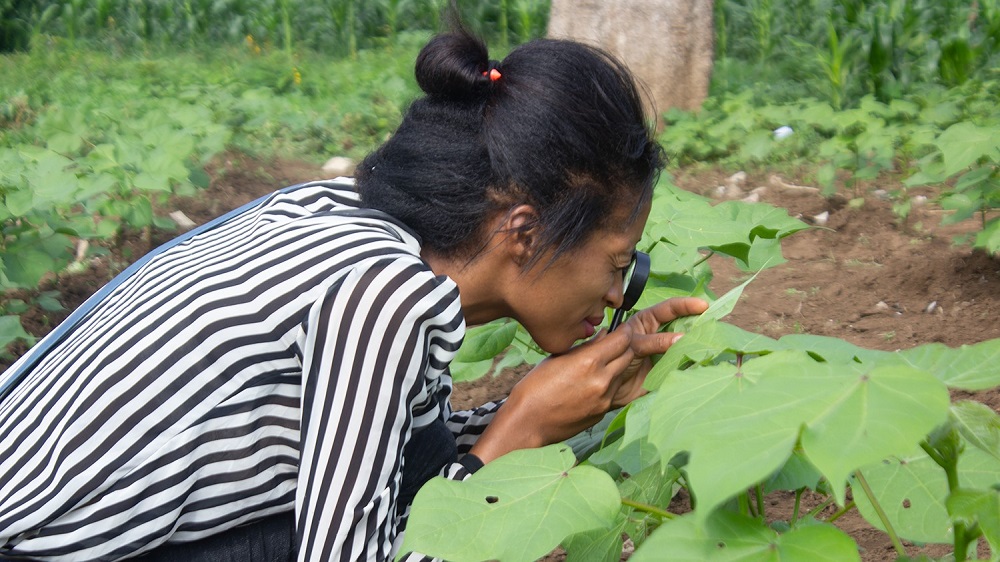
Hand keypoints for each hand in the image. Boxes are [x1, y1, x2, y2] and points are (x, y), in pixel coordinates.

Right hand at [468, 297, 707, 463]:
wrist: (526, 424)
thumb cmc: (534, 389)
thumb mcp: (558, 359)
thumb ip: (585, 349)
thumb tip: (605, 339)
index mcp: (587, 360)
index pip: (624, 338)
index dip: (637, 330)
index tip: (647, 324)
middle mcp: (601, 379)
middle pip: (634, 354)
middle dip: (650, 343)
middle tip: (677, 335)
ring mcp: (605, 398)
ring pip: (631, 372)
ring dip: (642, 363)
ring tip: (662, 353)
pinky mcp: (604, 411)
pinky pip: (623, 391)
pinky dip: (628, 381)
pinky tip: (639, 378)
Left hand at [616, 296, 709, 391]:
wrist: (610, 387)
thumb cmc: (615, 358)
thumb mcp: (633, 345)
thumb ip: (655, 341)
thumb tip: (682, 338)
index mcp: (648, 321)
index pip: (669, 308)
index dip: (686, 305)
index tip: (703, 305)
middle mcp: (659, 334)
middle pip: (682, 325)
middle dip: (697, 323)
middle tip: (714, 323)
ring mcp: (666, 351)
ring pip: (685, 344)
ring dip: (697, 343)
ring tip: (712, 342)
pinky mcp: (670, 368)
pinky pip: (683, 363)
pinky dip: (693, 362)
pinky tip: (703, 360)